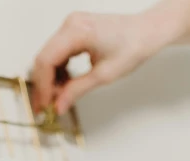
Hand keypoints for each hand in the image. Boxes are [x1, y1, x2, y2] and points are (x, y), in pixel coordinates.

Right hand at [31, 8, 183, 115]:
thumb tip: (59, 105)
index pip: (46, 61)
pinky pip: (58, 52)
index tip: (44, 106)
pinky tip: (65, 85)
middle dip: (43, 85)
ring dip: (50, 79)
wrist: (146, 32)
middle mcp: (70, 24)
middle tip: (46, 107)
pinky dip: (58, 70)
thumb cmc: (132, 46)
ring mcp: (71, 25)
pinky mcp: (74, 30)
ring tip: (58, 98)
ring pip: (49, 56)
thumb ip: (77, 90)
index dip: (42, 87)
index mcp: (76, 31)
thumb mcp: (103, 75)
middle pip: (43, 58)